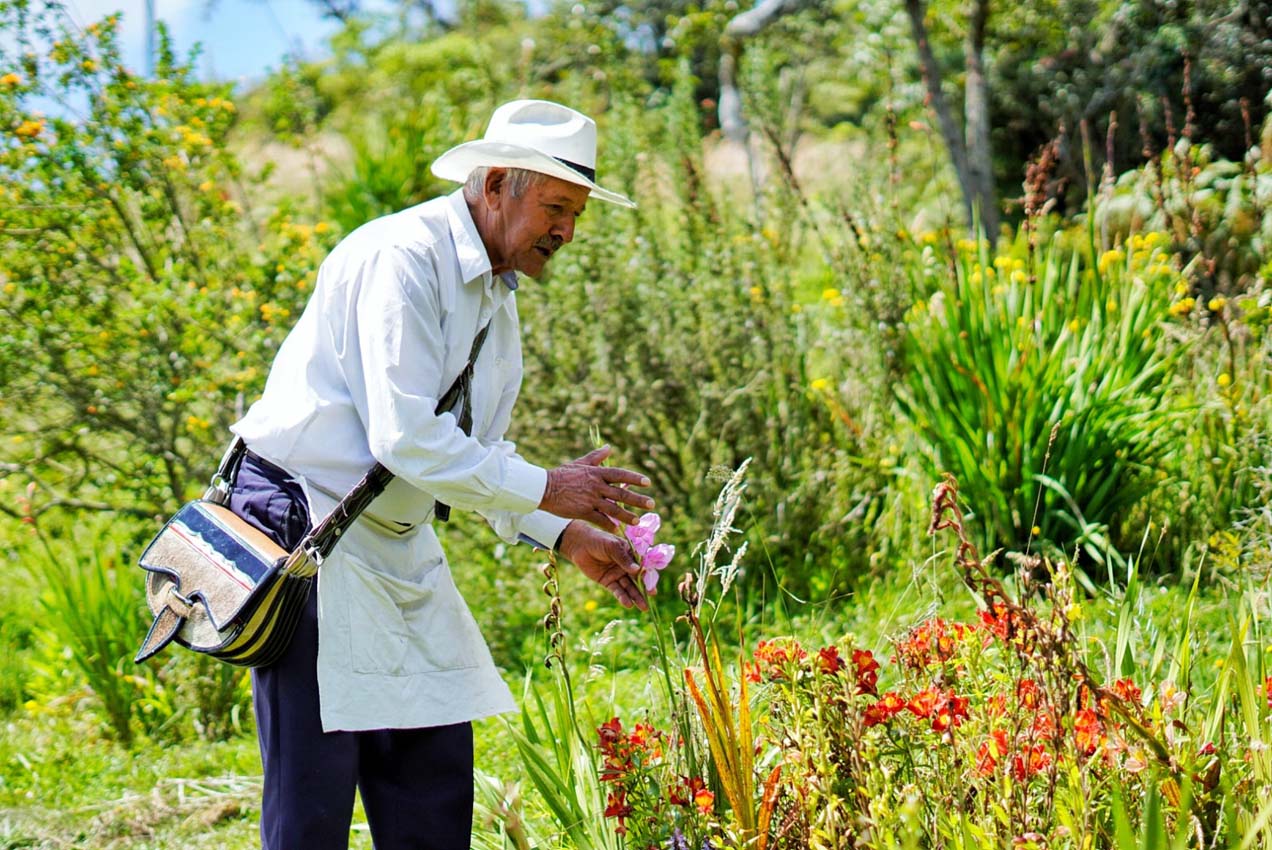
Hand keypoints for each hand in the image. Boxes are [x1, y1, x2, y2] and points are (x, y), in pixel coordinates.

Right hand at [540, 446, 654, 527]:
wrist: (543, 487)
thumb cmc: (562, 474)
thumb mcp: (580, 462)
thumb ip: (596, 457)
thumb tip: (609, 447)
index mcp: (596, 473)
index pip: (620, 475)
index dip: (634, 478)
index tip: (648, 483)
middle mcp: (596, 486)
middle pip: (621, 493)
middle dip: (637, 499)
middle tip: (652, 504)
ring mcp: (590, 499)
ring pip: (613, 508)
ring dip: (626, 515)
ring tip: (637, 521)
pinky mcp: (582, 511)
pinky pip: (599, 519)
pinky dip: (609, 524)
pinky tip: (617, 530)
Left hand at [557, 520, 648, 611]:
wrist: (579, 545)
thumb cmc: (598, 541)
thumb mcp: (612, 547)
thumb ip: (624, 558)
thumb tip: (637, 570)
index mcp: (631, 554)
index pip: (642, 566)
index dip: (648, 575)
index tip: (652, 585)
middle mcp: (626, 566)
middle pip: (638, 579)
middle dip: (645, 589)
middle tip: (651, 597)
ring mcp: (617, 574)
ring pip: (629, 587)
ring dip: (636, 597)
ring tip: (643, 607)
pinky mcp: (608, 582)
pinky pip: (617, 591)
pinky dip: (622, 597)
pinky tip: (628, 604)